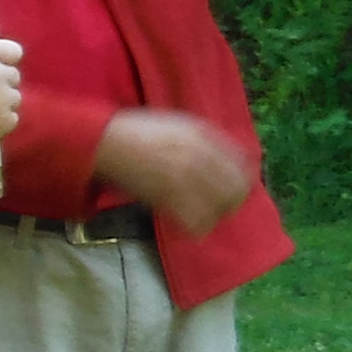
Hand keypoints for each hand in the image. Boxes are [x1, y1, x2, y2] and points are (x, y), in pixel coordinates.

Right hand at [0, 36, 23, 150]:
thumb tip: (13, 58)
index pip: (14, 51)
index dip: (7, 60)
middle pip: (15, 76)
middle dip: (1, 82)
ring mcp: (0, 101)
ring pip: (15, 98)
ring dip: (2, 102)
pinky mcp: (3, 122)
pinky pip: (12, 118)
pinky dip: (0, 121)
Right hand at [96, 108, 255, 234]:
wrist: (108, 143)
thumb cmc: (140, 132)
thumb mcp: (179, 123)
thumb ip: (206, 137)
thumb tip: (231, 157)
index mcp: (204, 136)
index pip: (243, 163)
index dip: (242, 179)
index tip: (235, 187)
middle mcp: (200, 156)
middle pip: (237, 189)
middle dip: (232, 201)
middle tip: (221, 207)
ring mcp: (185, 178)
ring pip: (220, 209)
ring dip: (214, 216)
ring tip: (202, 217)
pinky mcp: (169, 198)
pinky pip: (198, 223)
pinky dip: (196, 228)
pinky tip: (187, 225)